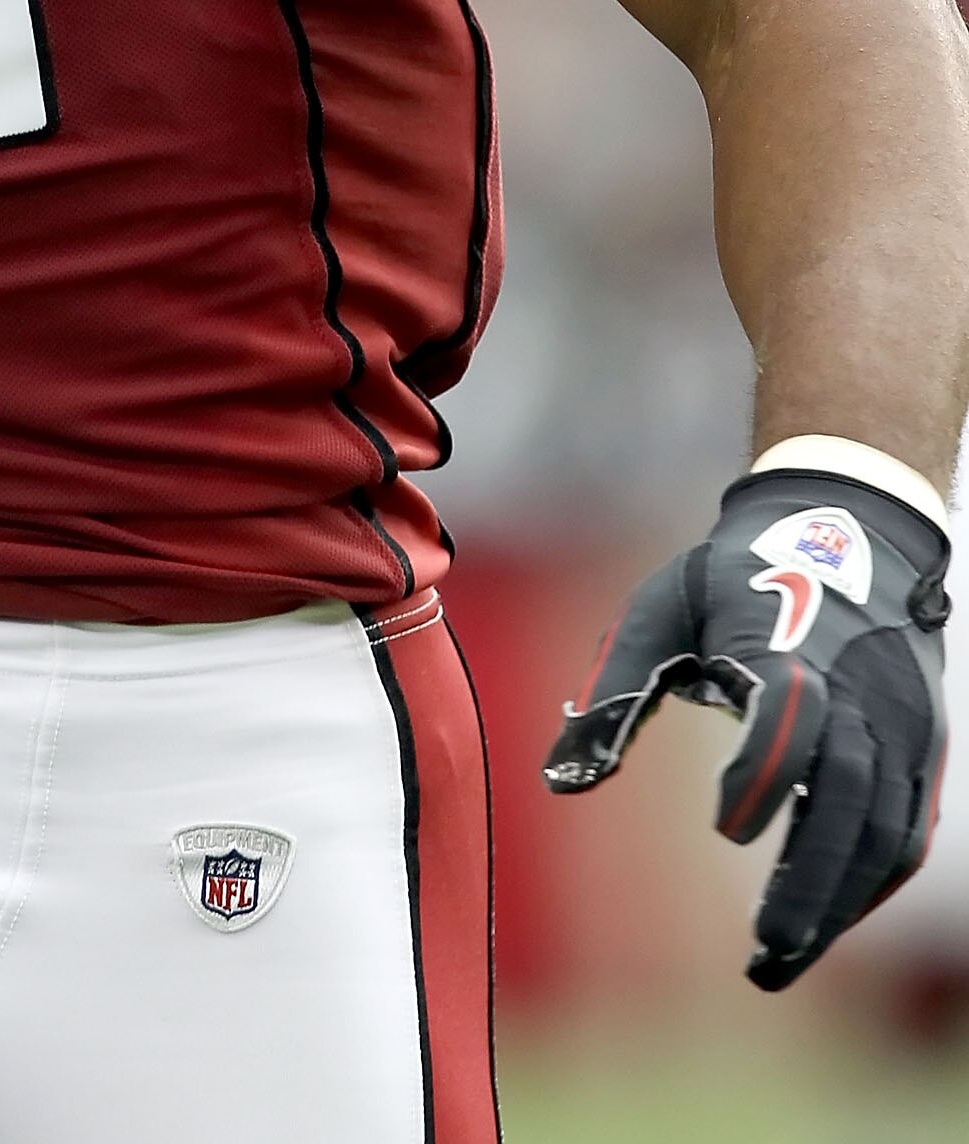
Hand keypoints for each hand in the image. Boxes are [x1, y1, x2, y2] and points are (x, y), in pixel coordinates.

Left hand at [543, 469, 949, 988]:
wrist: (846, 527)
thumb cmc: (735, 575)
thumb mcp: (659, 608)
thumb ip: (614, 690)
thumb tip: (561, 784)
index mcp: (793, 649)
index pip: (790, 722)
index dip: (763, 777)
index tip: (725, 831)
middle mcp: (861, 693)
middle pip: (849, 799)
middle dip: (809, 882)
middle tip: (764, 954)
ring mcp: (902, 722)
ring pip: (885, 830)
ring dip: (840, 902)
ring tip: (783, 958)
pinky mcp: (924, 745)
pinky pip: (908, 829)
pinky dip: (873, 882)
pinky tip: (830, 921)